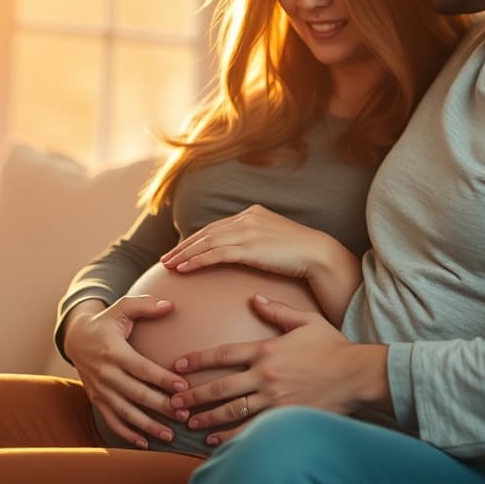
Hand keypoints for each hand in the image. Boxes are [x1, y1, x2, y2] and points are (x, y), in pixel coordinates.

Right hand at [63, 297, 188, 448]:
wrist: (75, 339)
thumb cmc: (106, 323)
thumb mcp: (121, 308)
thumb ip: (145, 305)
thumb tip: (170, 305)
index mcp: (114, 352)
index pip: (142, 368)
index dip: (163, 379)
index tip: (183, 388)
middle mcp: (106, 373)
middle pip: (137, 394)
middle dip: (161, 406)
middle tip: (184, 414)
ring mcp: (100, 389)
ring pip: (125, 412)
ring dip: (148, 425)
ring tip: (170, 434)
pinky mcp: (96, 399)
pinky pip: (111, 420)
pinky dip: (127, 434)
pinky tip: (145, 443)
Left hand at [161, 204, 351, 280]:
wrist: (318, 254)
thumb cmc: (301, 253)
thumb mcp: (276, 241)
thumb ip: (258, 241)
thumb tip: (245, 253)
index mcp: (252, 214)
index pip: (216, 227)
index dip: (196, 239)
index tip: (181, 250)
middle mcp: (247, 219)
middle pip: (206, 233)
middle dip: (184, 247)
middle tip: (166, 259)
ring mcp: (247, 232)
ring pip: (206, 243)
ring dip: (184, 255)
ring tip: (169, 266)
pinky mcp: (249, 247)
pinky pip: (215, 254)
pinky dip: (196, 261)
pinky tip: (184, 269)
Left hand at [166, 294, 389, 446]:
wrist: (357, 375)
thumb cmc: (333, 347)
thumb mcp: (307, 321)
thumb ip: (278, 310)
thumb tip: (254, 298)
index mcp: (267, 349)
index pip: (224, 353)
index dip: (198, 359)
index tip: (178, 364)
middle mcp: (265, 375)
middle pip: (220, 386)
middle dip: (193, 394)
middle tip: (173, 400)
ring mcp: (273, 398)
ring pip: (231, 410)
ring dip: (206, 416)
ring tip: (188, 421)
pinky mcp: (284, 416)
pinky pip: (250, 428)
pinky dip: (229, 435)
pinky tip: (214, 440)